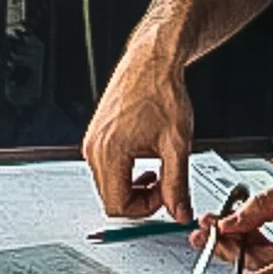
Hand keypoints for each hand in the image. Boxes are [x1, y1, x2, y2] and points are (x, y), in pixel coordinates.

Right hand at [80, 34, 194, 221]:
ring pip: (110, 184)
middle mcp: (94, 149)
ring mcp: (93, 142)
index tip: (166, 196)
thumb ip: (177, 184)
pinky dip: (128, 170)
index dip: (146, 208)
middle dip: (141, 198)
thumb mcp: (176, 144)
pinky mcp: (96, 136)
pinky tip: (146, 156)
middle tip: (165, 181)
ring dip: (135, 184)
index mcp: (109, 152)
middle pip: (111, 198)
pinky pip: (108, 167)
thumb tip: (179, 212)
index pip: (118, 207)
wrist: (152, 61)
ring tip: (158, 166)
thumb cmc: (161, 91)